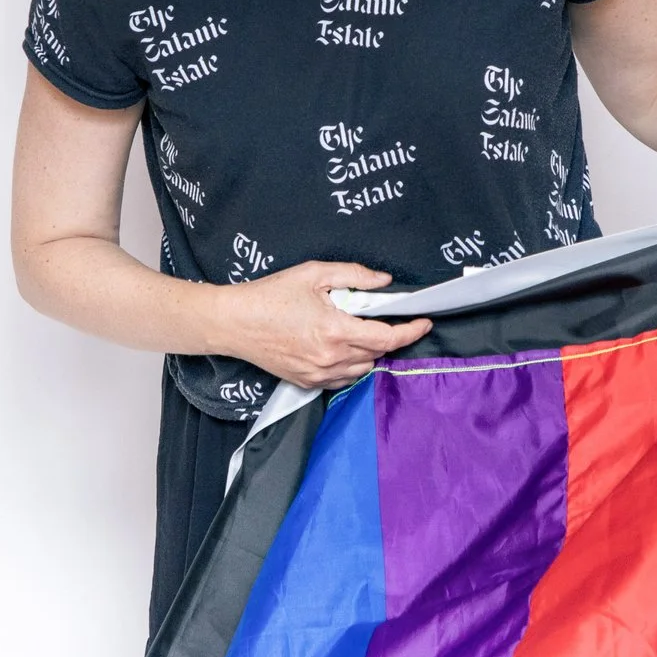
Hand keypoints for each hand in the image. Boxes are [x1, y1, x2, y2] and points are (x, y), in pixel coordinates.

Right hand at [207, 262, 433, 389]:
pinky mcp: (306, 382)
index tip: (423, 323)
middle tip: (380, 318)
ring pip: (361, 370)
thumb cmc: (270, 295)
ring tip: (358, 332)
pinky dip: (350, 366)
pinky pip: (341, 379)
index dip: (410, 331)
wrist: (233, 323)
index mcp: (336, 330)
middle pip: (377, 354)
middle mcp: (331, 358)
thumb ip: (354, 275)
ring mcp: (318, 374)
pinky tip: (341, 348)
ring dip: (369, 353)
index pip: (387, 338)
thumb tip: (384, 282)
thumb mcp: (313, 274)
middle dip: (387, 337)